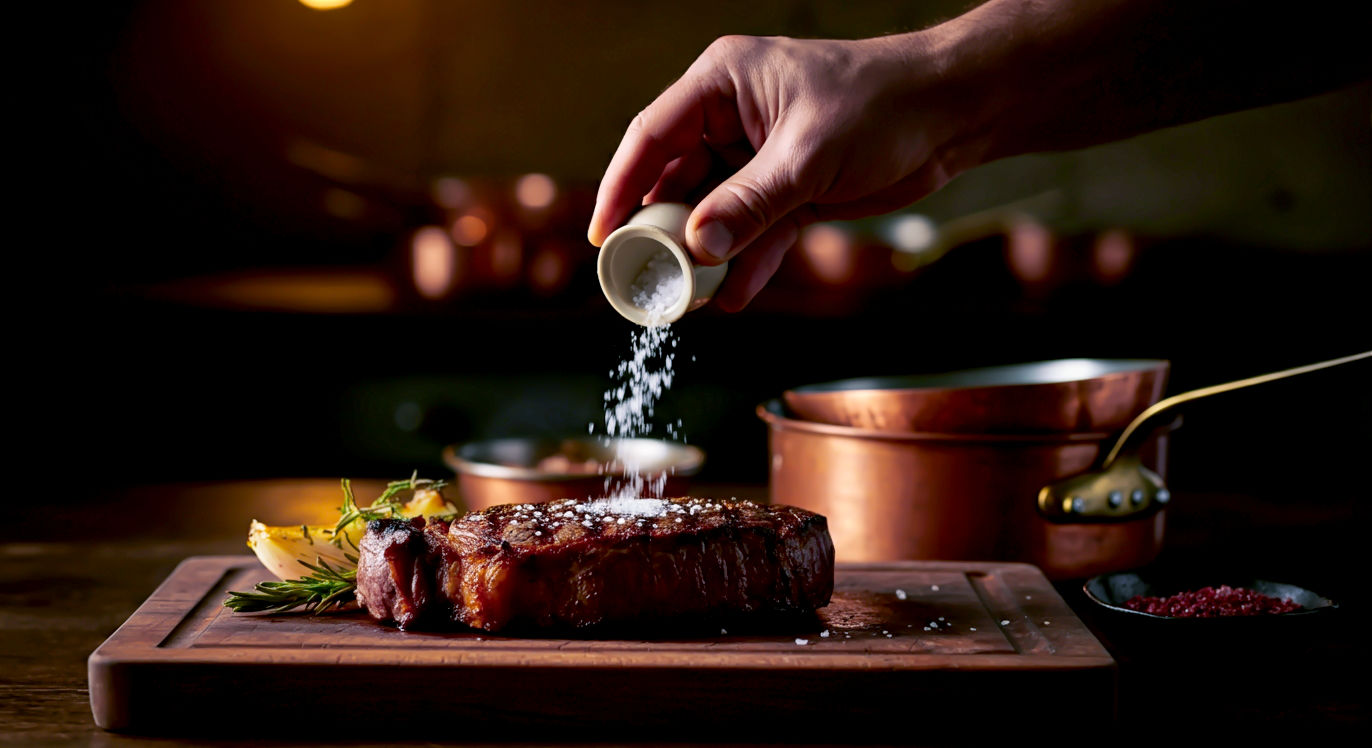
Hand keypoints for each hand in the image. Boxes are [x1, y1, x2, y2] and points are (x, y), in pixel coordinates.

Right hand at [587, 33, 981, 310]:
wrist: (951, 114)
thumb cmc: (881, 104)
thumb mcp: (808, 154)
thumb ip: (751, 202)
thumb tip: (697, 246)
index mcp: (722, 83)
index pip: (652, 137)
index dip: (620, 186)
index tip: (603, 236)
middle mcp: (731, 118)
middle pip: (675, 181)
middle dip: (661, 233)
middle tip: (644, 278)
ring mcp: (759, 158)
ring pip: (714, 214)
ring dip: (704, 257)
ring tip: (686, 300)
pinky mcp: (790, 191)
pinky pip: (754, 233)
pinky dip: (746, 264)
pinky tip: (733, 297)